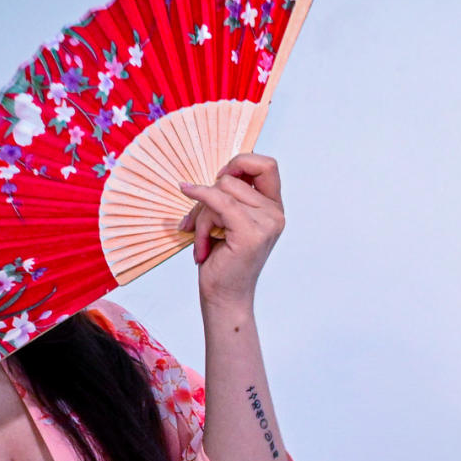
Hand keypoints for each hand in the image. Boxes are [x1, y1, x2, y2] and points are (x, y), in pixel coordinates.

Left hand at [175, 152, 284, 308]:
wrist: (224, 297)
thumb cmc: (222, 261)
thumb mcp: (226, 221)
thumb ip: (228, 197)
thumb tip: (209, 177)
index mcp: (273, 209)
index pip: (266, 165)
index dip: (240, 163)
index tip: (220, 181)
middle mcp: (275, 214)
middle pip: (232, 179)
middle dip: (208, 197)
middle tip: (198, 222)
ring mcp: (266, 223)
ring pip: (221, 191)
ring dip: (202, 214)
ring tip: (201, 240)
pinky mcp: (250, 233)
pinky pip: (218, 201)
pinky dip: (199, 198)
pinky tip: (186, 195)